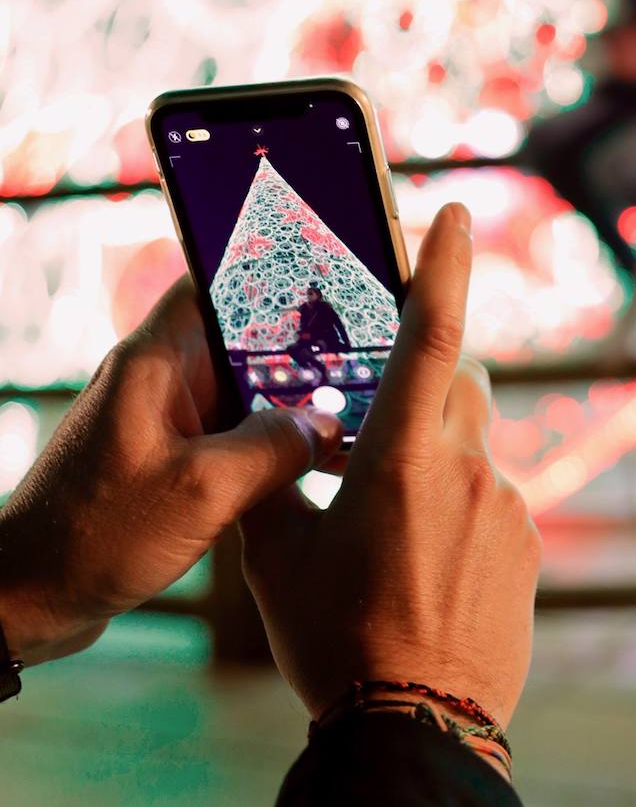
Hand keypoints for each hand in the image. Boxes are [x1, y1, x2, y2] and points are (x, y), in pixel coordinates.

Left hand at [0, 278, 341, 664]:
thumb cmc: (96, 536)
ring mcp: (159, 422)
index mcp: (154, 361)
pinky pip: (226, 436)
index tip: (325, 289)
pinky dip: (266, 444)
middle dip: (297, 352)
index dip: (268, 281)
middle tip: (358, 363)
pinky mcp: (164, 461)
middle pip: (238, 341)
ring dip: (286, 405)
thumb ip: (273, 449)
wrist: (30, 600)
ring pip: (237, 392)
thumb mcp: (203, 490)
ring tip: (349, 413)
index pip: (212, 285)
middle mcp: (156, 380)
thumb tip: (326, 426)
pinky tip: (309, 464)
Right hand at [241, 203, 541, 729]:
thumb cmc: (338, 641)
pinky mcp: (529, 541)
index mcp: (401, 459)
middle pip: (457, 380)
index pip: (431, 335)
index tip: (453, 212)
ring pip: (474, 439)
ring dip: (438, 451)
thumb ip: (272, 485)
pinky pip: (494, 491)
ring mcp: (507, 506)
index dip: (443, 265)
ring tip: (395, 521)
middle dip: (422, 379)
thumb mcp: (278, 561)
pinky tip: (430, 559)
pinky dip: (462, 500)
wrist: (416, 730)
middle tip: (378, 426)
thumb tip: (269, 443)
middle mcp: (466, 468)